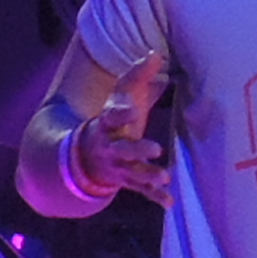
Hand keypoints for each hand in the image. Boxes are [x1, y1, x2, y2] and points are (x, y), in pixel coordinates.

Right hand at [80, 48, 172, 200]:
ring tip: (164, 177)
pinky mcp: (128, 181)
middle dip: (137, 150)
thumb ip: (138, 76)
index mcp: (107, 124)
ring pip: (133, 173)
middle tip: (156, 148)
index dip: (120, 115)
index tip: (131, 112)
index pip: (110, 118)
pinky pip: (141, 192)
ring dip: (148, 175)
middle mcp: (111, 148)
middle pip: (123, 150)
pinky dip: (155, 197)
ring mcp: (118, 167)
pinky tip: (169, 203)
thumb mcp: (121, 96)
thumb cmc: (111, 120)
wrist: (87, 154)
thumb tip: (156, 54)